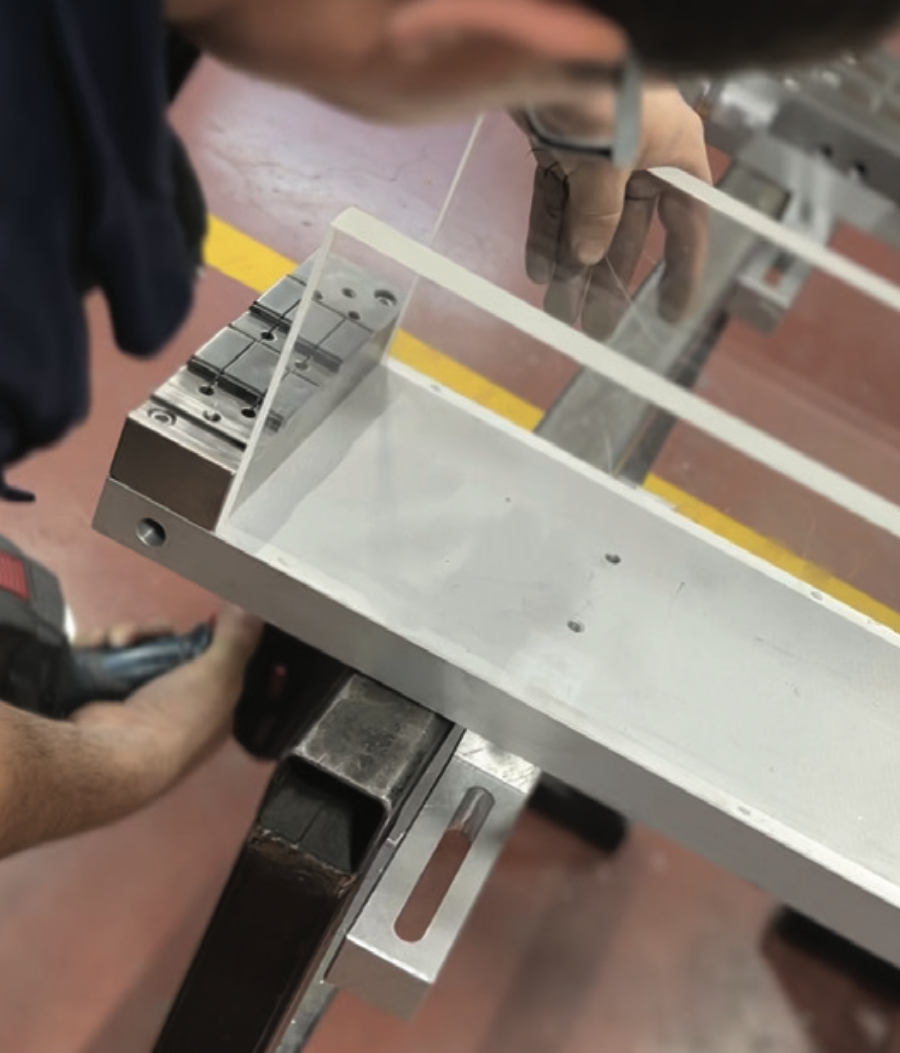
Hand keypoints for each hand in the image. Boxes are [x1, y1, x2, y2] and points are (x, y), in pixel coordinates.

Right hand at [72, 605, 262, 796]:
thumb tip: (251, 609)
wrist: (112, 756)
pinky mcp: (98, 698)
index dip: (200, 639)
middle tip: (138, 636)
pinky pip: (100, 658)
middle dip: (151, 633)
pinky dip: (95, 647)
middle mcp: (171, 704)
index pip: (208, 660)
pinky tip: (93, 647)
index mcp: (207, 704)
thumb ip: (237, 638)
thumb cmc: (176, 720)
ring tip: (114, 642)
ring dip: (122, 636)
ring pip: (132, 649)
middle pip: (165, 648)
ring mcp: (132, 702)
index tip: (194, 623)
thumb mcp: (220, 674)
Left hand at [524, 86, 710, 339]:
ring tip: (559, 309)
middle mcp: (640, 158)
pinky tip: (539, 270)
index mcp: (675, 157)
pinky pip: (555, 200)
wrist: (552, 44)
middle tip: (596, 326)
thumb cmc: (604, 93)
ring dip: (573, 266)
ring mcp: (596, 153)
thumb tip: (587, 255)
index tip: (672, 313)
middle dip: (608, 280)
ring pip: (586, 221)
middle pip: (628, 233)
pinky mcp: (557, 146)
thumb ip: (600, 214)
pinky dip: (547, 233)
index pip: (687, 226)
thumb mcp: (611, 164)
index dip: (681, 272)